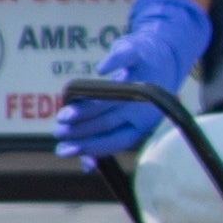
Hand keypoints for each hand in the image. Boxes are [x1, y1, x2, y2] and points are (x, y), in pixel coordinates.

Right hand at [56, 0, 212, 162]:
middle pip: (110, 120)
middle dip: (82, 128)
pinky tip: (102, 70)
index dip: (89, 146)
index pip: (115, 141)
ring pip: (113, 96)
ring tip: (65, 114)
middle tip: (59, 130)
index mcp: (142, 124)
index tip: (64, 150)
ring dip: (89, 106)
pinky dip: (115, 63)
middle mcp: (144, 105)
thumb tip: (86, 168)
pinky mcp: (137, 54)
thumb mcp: (123, 118)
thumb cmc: (134, 94)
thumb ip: (103, 139)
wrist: (163, 56)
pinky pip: (126, 59)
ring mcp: (141, 79)